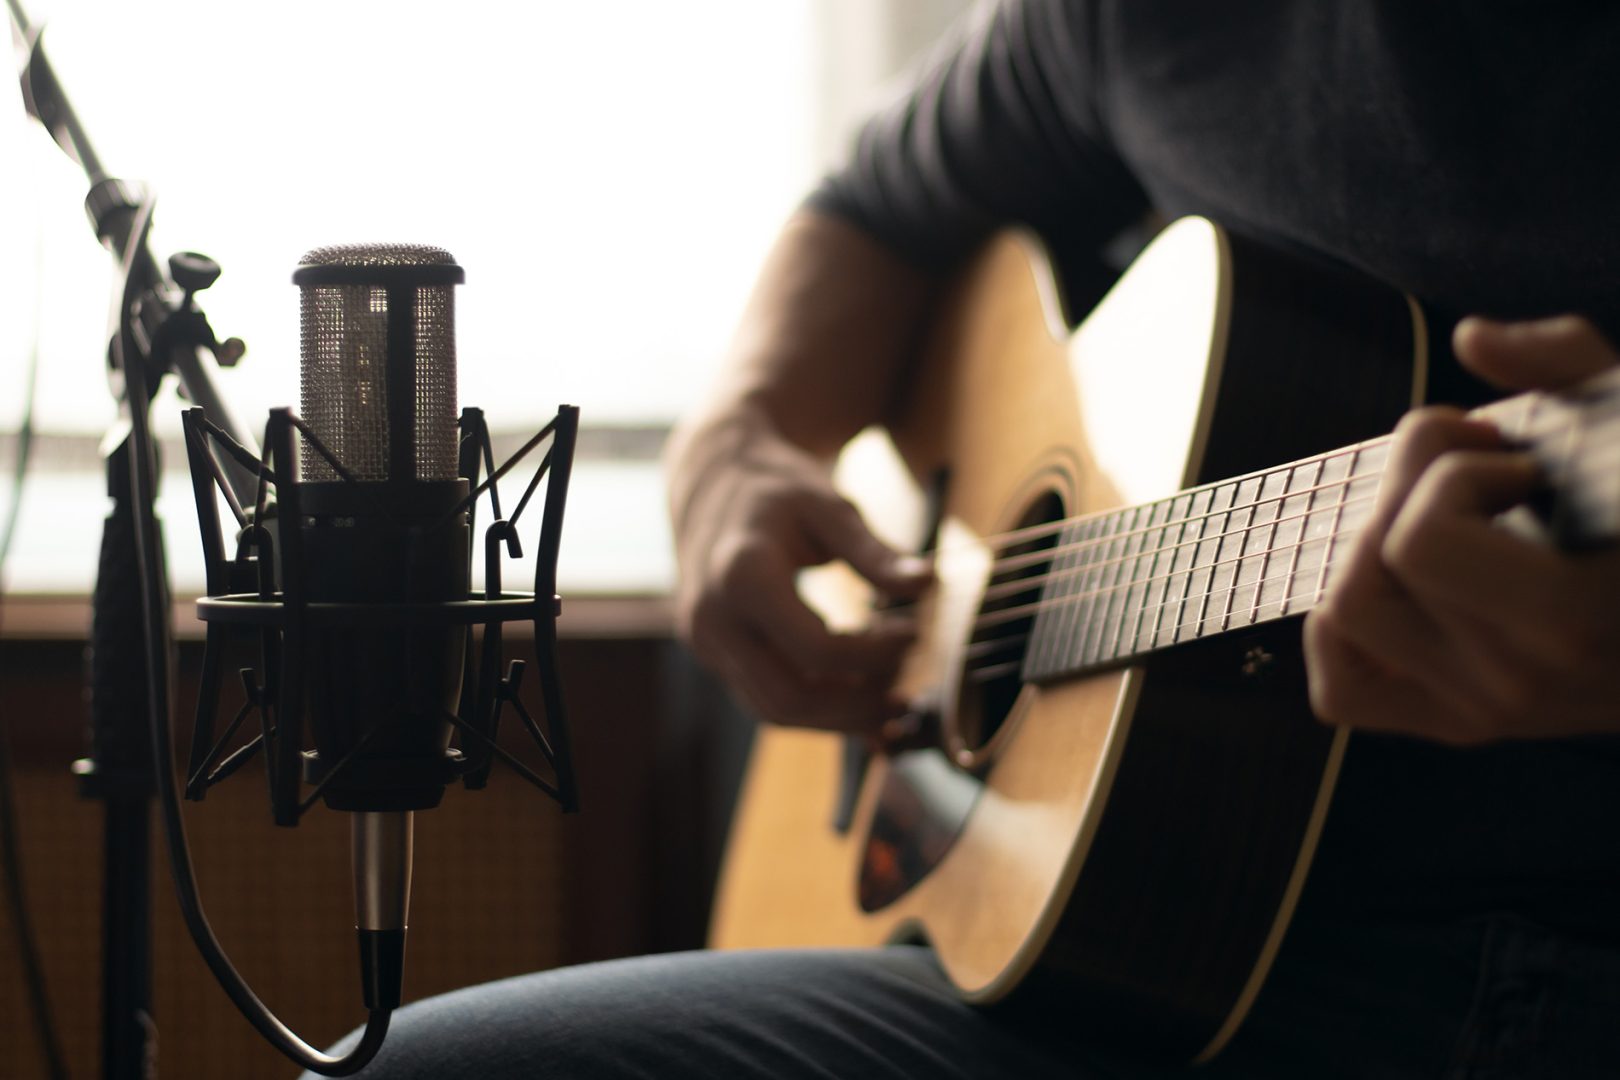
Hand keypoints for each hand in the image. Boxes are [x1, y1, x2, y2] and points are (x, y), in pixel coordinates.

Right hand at [667, 412, 931, 735]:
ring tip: (889, 699)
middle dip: (855, 706)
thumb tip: (927, 584)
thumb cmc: (776, 491)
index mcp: (742, 575)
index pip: (817, 649)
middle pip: (789, 698)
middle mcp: (713, 618)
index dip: (876, 654)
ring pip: (774, 711)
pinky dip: (814, 710)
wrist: (712, 482)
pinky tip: (857, 700)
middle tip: (905, 694)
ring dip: (835, 716)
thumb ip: (875, 553)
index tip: (913, 634)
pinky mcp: (713, 654)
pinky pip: (764, 699)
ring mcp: (706, 642)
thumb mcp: (829, 508)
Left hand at [1304, 315, 1619, 743]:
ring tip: (1449, 519)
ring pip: (1344, 614)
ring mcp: (1486, 712)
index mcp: (1574, 616)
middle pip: (1372, 566)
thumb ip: (1567, 363)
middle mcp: (1524, 680)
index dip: (1451, 475)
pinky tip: (1404, 584)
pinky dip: (1342, 633)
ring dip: (1374, 548)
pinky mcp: (1457, 727)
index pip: (1423, 544)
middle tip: (1480, 470)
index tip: (1520, 464)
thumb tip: (1474, 338)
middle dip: (1410, 488)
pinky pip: (1338, 691)